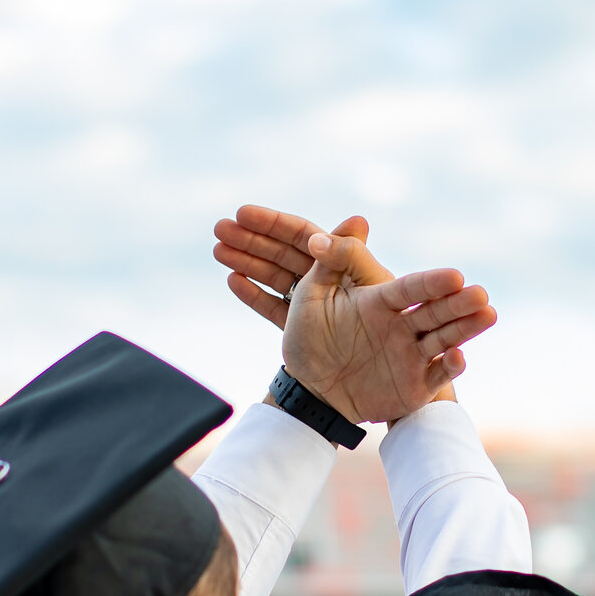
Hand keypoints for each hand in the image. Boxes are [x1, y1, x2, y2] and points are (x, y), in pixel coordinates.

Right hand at [213, 206, 389, 325]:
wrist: (360, 382)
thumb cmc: (376, 331)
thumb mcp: (364, 287)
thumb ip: (354, 254)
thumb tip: (349, 221)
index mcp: (345, 265)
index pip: (304, 235)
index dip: (274, 223)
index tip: (243, 213)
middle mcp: (329, 281)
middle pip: (284, 252)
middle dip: (252, 239)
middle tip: (220, 229)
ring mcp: (313, 305)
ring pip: (276, 276)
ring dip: (247, 261)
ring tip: (218, 250)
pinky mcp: (301, 328)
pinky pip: (275, 306)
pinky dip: (255, 294)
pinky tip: (234, 280)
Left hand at [285, 229, 494, 424]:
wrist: (308, 390)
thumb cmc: (309, 339)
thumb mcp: (312, 296)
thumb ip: (332, 261)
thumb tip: (354, 218)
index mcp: (381, 301)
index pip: (412, 289)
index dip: (432, 283)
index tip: (454, 276)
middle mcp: (403, 325)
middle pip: (437, 311)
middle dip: (459, 303)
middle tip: (480, 294)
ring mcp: (411, 355)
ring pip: (445, 338)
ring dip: (467, 327)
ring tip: (488, 314)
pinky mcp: (415, 385)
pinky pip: (437, 374)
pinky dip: (450, 366)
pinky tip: (458, 356)